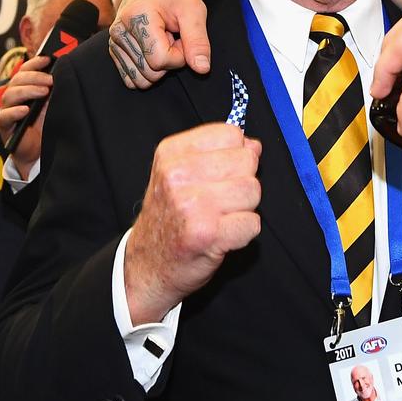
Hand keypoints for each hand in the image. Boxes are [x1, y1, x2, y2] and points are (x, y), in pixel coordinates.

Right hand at [0, 56, 51, 177]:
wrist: (40, 151)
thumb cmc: (47, 125)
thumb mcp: (54, 105)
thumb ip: (56, 91)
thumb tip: (69, 74)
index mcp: (25, 89)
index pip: (25, 71)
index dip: (34, 63)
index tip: (47, 59)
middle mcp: (14, 98)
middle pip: (17, 81)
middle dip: (34, 77)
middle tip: (50, 80)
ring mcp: (8, 111)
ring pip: (10, 95)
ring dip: (27, 91)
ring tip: (43, 92)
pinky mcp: (5, 127)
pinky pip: (5, 117)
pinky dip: (15, 112)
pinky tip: (26, 110)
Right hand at [108, 0, 209, 89]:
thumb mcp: (194, 12)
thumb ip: (198, 41)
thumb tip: (202, 69)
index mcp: (137, 17)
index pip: (161, 60)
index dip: (180, 55)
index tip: (182, 37)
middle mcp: (119, 31)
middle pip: (150, 72)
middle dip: (170, 61)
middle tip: (173, 37)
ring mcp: (113, 41)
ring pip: (141, 79)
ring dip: (158, 65)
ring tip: (163, 41)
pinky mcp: (114, 49)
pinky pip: (131, 78)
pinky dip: (147, 68)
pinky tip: (153, 48)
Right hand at [124, 123, 261, 324]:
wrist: (147, 266)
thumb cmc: (168, 218)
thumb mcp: (179, 174)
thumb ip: (217, 154)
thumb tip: (254, 145)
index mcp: (171, 154)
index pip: (232, 134)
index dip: (236, 154)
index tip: (221, 172)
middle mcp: (178, 176)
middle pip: (247, 162)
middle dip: (242, 181)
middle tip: (220, 201)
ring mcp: (192, 206)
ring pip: (253, 191)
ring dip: (244, 208)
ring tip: (220, 218)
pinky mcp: (207, 235)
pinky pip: (253, 223)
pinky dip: (244, 232)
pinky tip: (222, 235)